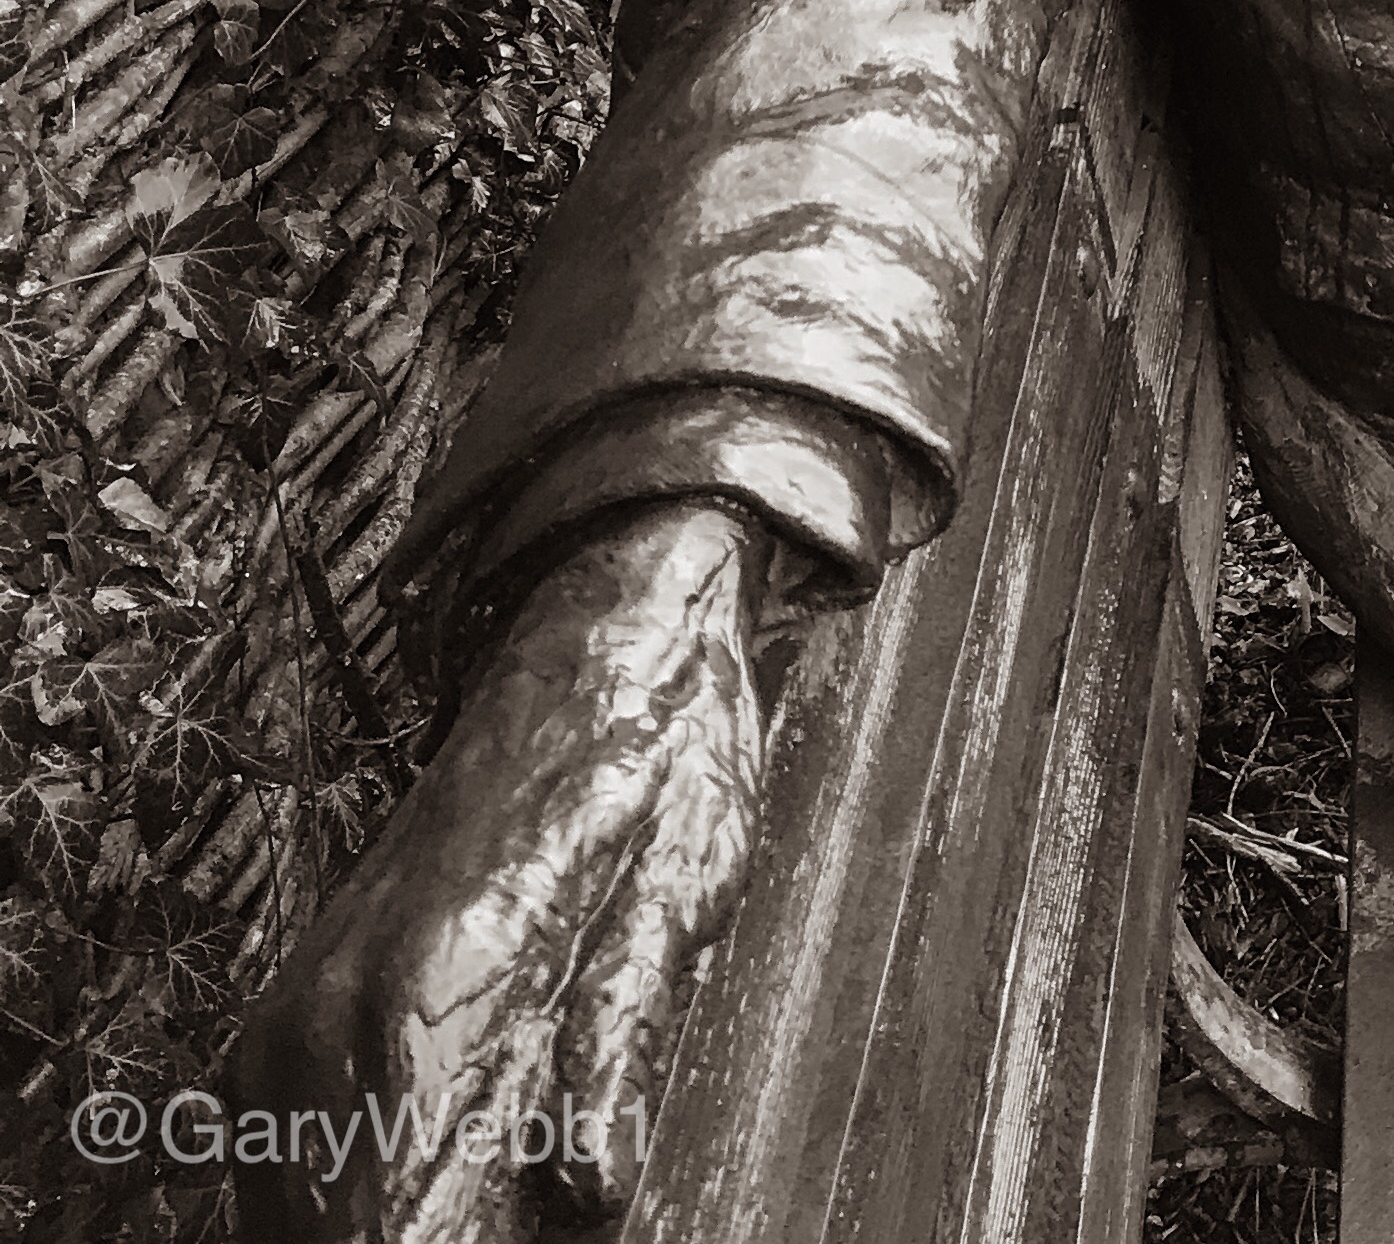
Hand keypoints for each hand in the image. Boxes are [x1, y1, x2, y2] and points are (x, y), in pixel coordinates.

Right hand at [228, 500, 768, 1240]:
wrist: (603, 627)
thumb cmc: (660, 745)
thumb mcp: (684, 888)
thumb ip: (618, 1046)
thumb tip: (587, 1192)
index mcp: (431, 987)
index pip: (395, 1228)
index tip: (532, 1241)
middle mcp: (333, 1004)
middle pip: (338, 1231)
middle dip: (435, 1237)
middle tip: (527, 1216)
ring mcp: (301, 1004)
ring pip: (300, 1207)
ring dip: (395, 1217)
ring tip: (500, 1195)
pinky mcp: (304, 999)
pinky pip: (293, 1156)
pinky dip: (357, 1192)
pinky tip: (452, 1183)